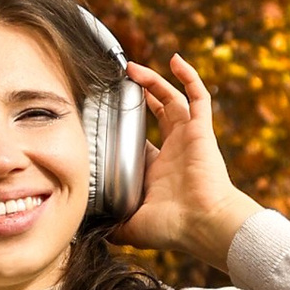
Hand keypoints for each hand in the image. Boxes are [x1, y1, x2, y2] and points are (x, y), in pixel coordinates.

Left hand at [121, 52, 256, 266]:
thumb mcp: (131, 227)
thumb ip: (111, 225)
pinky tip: (175, 60)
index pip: (141, 140)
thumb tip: (86, 229)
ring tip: (132, 67)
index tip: (107, 113)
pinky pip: (198, 97)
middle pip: (157, 113)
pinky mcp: (201, 130)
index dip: (126, 126)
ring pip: (173, 99)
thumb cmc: (173, 228)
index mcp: (158, 168)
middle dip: (141, 95)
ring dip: (154, 81)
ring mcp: (189, 138)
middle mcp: (174, 150)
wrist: (203, 223)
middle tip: (121, 80)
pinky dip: (189, 76)